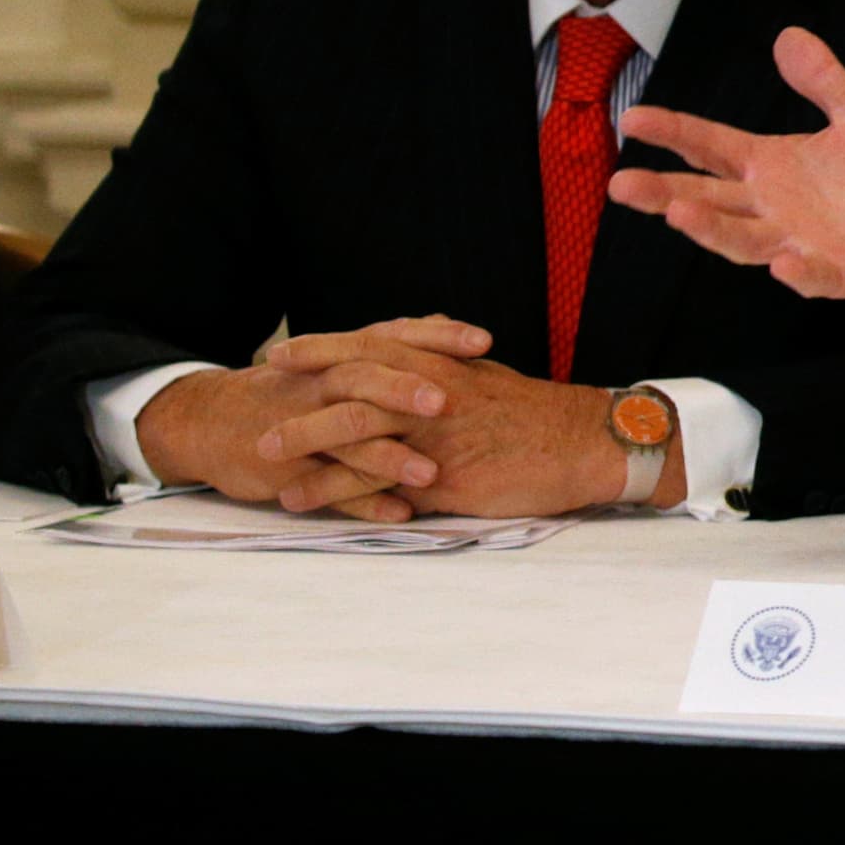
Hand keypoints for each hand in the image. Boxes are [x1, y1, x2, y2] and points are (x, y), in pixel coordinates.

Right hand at [133, 314, 493, 522]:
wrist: (211, 421)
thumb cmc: (293, 388)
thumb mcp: (337, 359)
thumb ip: (391, 346)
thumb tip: (444, 322)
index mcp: (342, 357)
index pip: (392, 336)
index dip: (437, 338)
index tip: (484, 342)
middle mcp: (322, 385)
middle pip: (364, 380)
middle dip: (403, 390)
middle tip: (445, 402)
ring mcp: (304, 427)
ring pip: (348, 438)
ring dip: (389, 457)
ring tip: (431, 473)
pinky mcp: (290, 470)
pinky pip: (330, 487)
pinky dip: (364, 501)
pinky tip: (400, 512)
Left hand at [254, 330, 645, 516]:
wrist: (586, 445)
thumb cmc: (541, 419)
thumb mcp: (490, 386)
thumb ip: (448, 382)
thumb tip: (419, 386)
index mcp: (444, 365)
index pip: (373, 345)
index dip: (326, 347)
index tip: (286, 352)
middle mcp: (432, 390)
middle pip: (351, 378)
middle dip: (301, 386)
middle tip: (258, 389)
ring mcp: (432, 431)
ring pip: (352, 427)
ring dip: (303, 439)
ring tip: (264, 455)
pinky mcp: (438, 473)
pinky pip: (372, 480)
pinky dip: (331, 489)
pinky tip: (300, 499)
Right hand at [610, 28, 844, 353]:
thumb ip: (822, 81)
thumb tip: (787, 34)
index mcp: (777, 168)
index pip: (713, 147)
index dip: (674, 133)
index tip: (631, 118)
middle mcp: (780, 209)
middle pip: (712, 200)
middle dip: (665, 193)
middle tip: (619, 184)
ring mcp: (811, 244)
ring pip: (749, 242)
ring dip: (715, 231)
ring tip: (678, 212)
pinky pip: (821, 276)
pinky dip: (802, 272)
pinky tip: (785, 262)